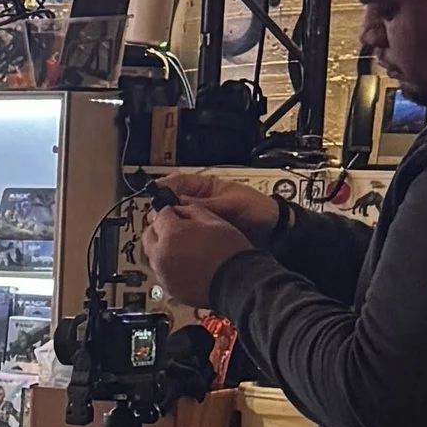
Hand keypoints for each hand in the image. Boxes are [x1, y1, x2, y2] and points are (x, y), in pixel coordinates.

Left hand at [145, 203, 255, 311]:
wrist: (239, 284)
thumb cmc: (230, 253)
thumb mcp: (214, 220)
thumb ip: (191, 210)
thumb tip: (179, 209)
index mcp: (171, 235)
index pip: (160, 215)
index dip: (171, 212)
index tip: (177, 213)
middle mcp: (161, 255)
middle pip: (149, 235)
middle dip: (160, 229)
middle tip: (175, 228)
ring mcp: (164, 274)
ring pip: (154, 255)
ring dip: (164, 248)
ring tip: (185, 248)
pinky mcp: (170, 289)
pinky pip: (163, 272)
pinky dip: (170, 266)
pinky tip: (188, 264)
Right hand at [158, 171, 279, 237]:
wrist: (273, 232)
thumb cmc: (257, 209)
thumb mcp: (230, 203)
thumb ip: (205, 205)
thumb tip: (178, 205)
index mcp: (206, 188)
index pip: (178, 182)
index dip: (163, 187)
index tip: (152, 193)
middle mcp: (200, 203)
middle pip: (173, 204)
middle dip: (162, 210)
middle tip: (155, 217)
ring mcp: (201, 220)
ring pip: (178, 221)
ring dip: (170, 226)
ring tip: (163, 231)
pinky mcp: (204, 236)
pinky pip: (188, 236)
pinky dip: (181, 239)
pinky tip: (175, 243)